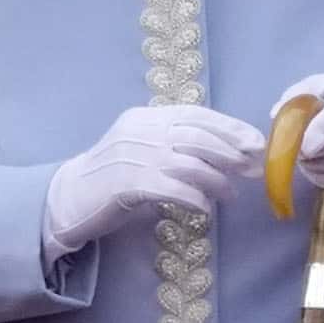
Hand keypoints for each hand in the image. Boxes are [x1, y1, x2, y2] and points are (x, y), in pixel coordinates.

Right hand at [47, 101, 267, 258]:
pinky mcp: (127, 184)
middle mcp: (140, 131)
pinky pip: (172, 188)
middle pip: (197, 136)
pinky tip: (205, 208)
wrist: (68, 197)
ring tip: (230, 194)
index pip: (196, 114)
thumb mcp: (143, 148)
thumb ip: (175, 143)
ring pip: (189, 162)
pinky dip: (195, 197)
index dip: (229, 127)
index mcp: (146, 117)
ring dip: (217, 180)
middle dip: (231, 152)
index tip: (255, 142)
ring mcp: (133, 156)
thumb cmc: (113, 176)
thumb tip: (228, 151)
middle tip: (252, 169)